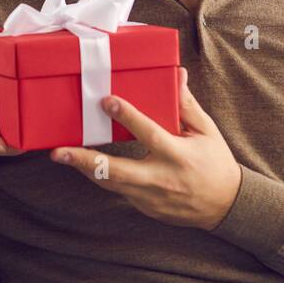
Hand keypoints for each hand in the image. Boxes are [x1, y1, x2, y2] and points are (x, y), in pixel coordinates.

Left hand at [49, 67, 241, 229]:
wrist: (225, 206)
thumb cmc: (215, 162)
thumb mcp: (206, 131)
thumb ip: (186, 105)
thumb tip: (176, 74)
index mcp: (178, 155)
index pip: (149, 133)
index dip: (128, 116)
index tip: (106, 101)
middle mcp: (162, 179)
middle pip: (117, 171)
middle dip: (86, 161)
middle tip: (59, 151)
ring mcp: (151, 198)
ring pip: (111, 184)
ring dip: (85, 169)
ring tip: (61, 155)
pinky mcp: (145, 208)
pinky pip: (119, 190)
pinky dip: (102, 177)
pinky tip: (86, 164)